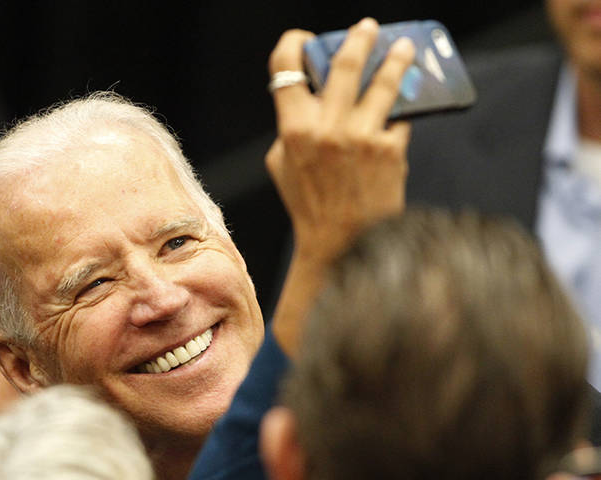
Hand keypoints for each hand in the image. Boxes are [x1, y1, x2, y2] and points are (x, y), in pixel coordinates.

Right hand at [266, 18, 414, 263]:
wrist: (340, 242)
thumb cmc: (310, 203)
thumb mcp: (283, 165)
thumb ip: (291, 129)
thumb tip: (310, 99)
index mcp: (292, 130)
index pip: (285, 71)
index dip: (293, 45)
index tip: (304, 39)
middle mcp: (326, 128)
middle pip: (344, 64)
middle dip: (359, 39)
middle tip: (368, 29)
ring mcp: (360, 136)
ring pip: (384, 82)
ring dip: (396, 59)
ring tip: (404, 48)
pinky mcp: (390, 148)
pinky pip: (398, 119)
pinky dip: (398, 116)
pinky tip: (403, 113)